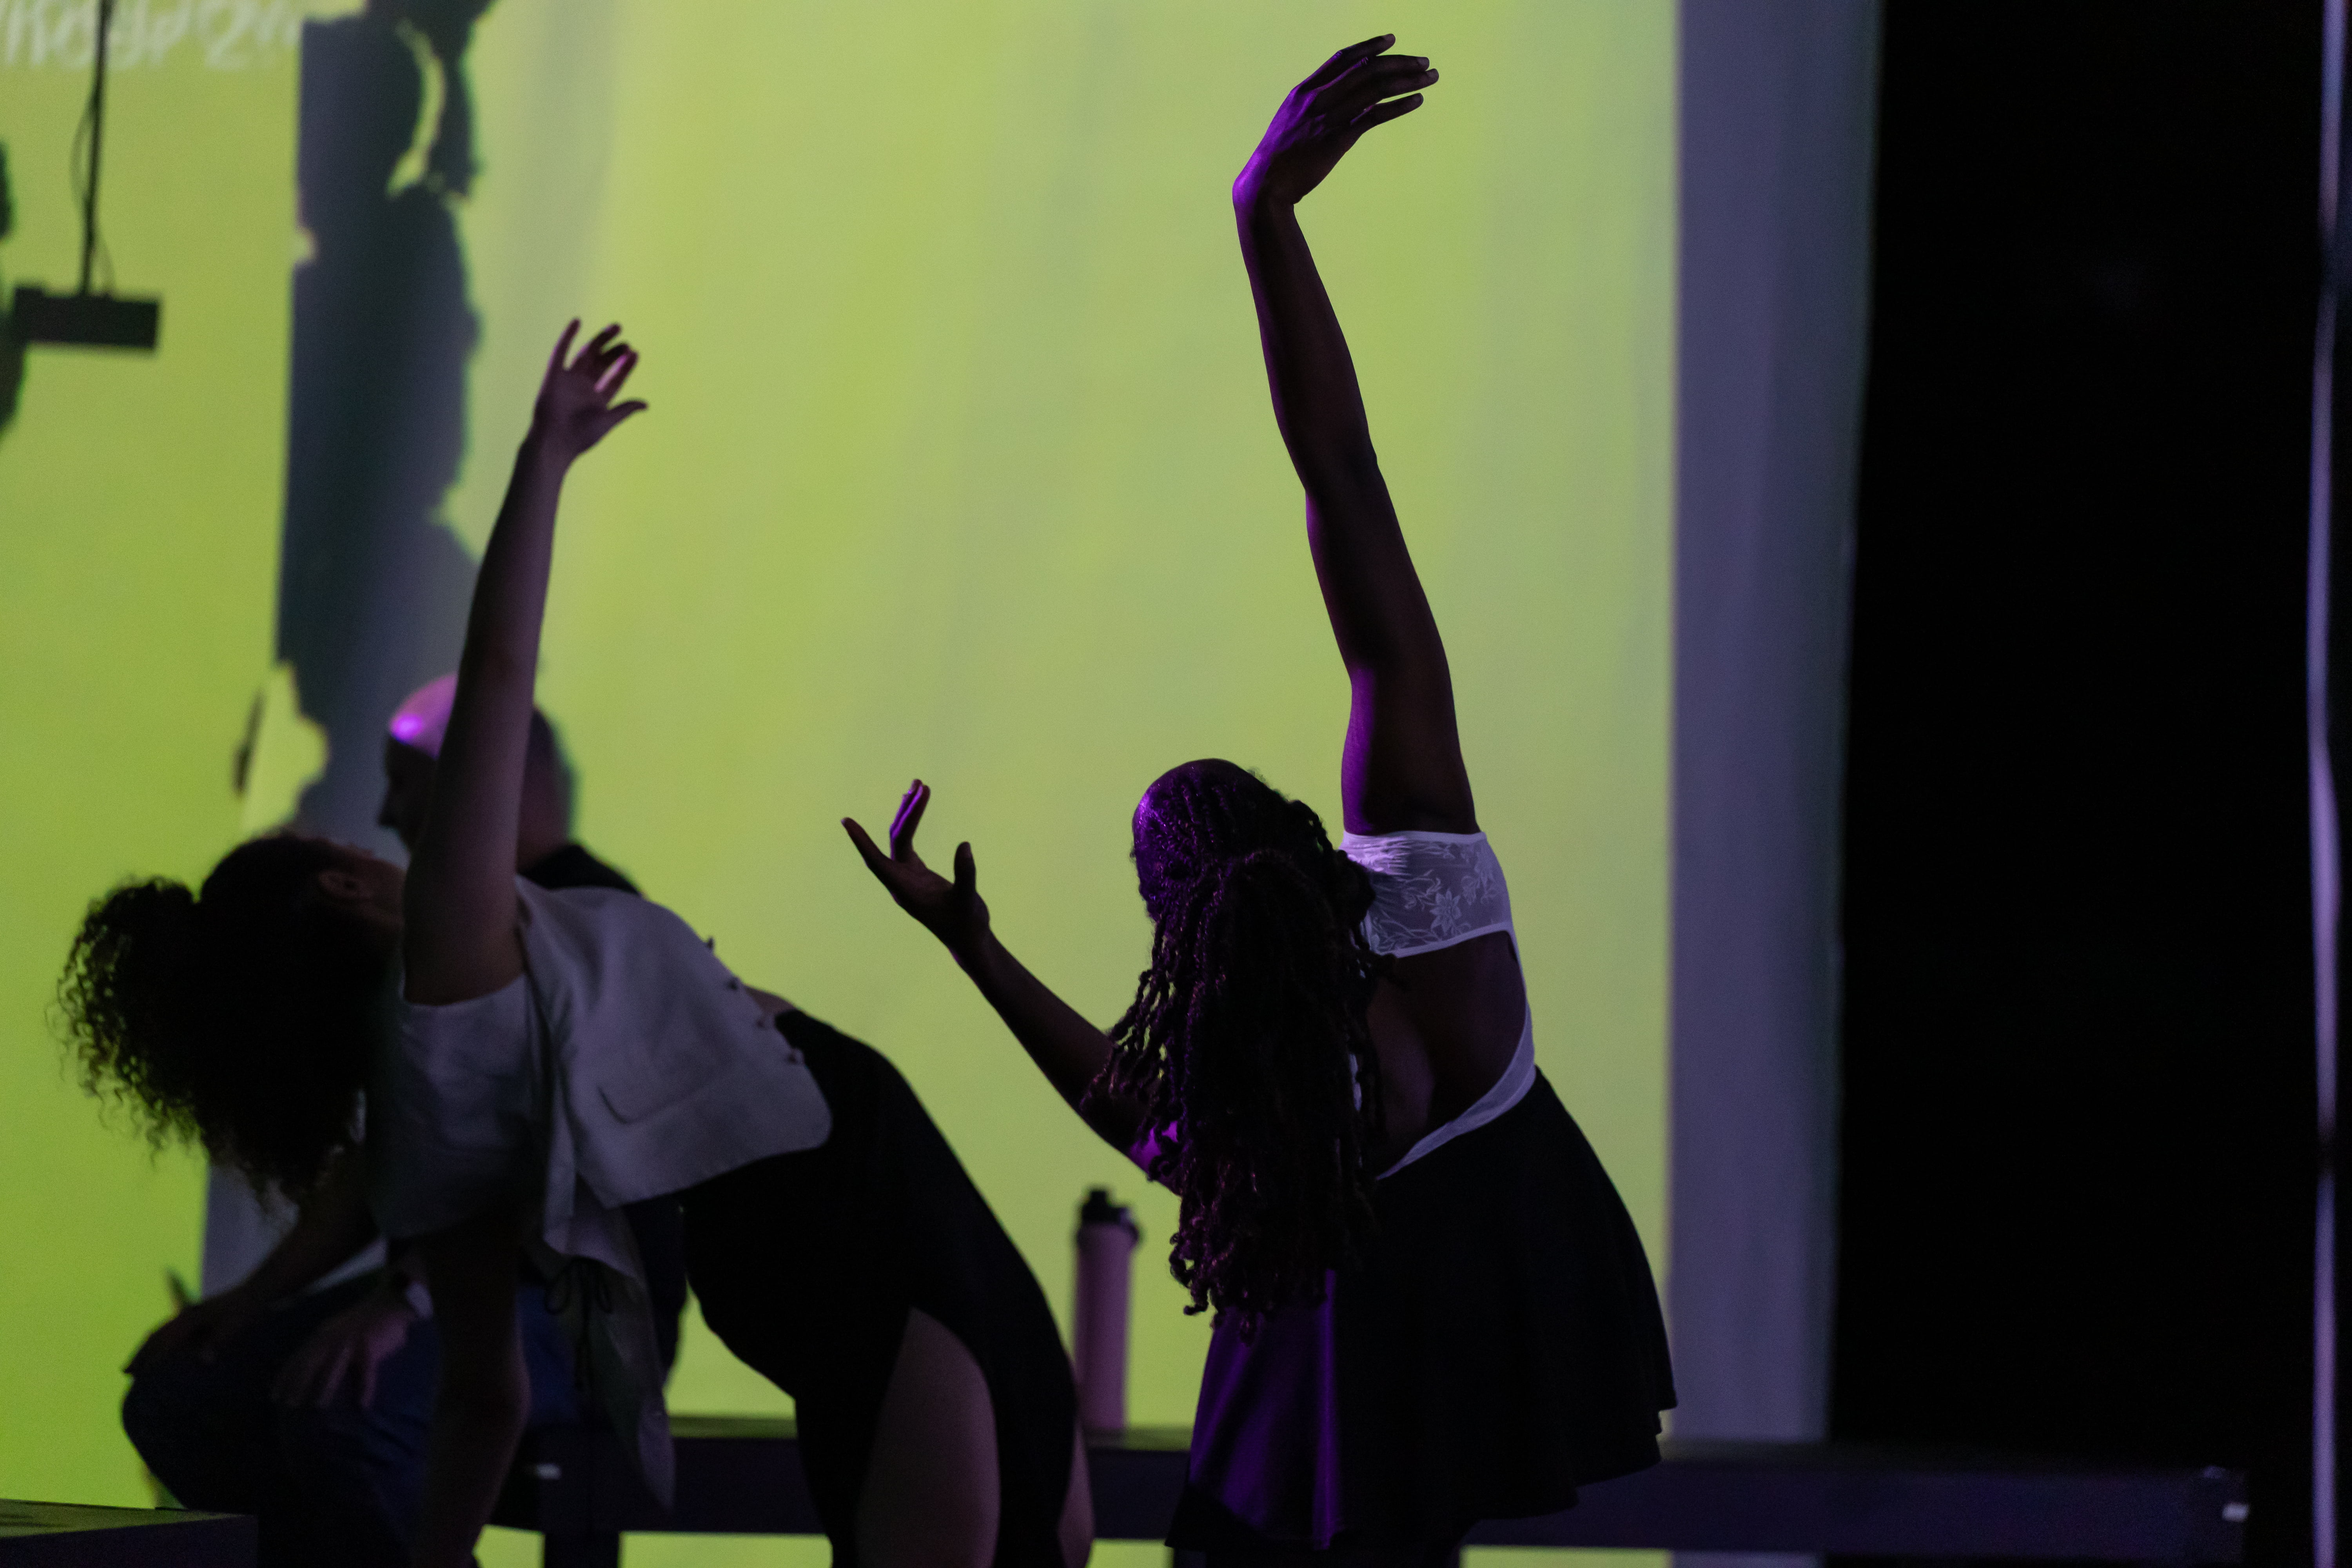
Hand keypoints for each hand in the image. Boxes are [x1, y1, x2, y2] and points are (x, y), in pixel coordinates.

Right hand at [125, 1287, 264, 1374]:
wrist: (256, 1291)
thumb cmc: (246, 1310)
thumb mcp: (234, 1327)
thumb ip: (217, 1343)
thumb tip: (203, 1361)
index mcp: (190, 1318)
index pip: (163, 1341)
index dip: (149, 1359)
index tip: (136, 1376)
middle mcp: (185, 1315)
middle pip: (155, 1335)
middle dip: (140, 1354)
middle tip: (125, 1373)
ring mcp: (189, 1314)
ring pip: (160, 1332)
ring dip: (147, 1348)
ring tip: (135, 1366)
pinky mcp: (196, 1316)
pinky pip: (170, 1331)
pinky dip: (160, 1343)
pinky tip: (161, 1353)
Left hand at [270, 1278, 421, 1409]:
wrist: (391, 1300)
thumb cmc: (366, 1318)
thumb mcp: (339, 1327)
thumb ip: (327, 1343)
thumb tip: (315, 1366)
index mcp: (324, 1333)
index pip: (299, 1357)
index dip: (285, 1376)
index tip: (273, 1395)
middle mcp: (333, 1336)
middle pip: (310, 1361)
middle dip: (298, 1383)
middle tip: (289, 1404)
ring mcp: (352, 1340)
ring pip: (334, 1366)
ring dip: (324, 1387)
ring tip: (318, 1406)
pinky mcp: (371, 1345)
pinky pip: (367, 1371)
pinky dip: (365, 1388)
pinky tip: (363, 1404)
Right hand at [528, 319, 646, 465]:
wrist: (554, 440)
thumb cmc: (581, 436)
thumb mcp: (608, 420)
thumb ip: (625, 409)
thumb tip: (646, 404)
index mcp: (597, 401)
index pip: (614, 379)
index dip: (624, 366)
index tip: (635, 353)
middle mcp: (584, 388)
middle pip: (601, 365)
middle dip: (613, 352)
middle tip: (626, 341)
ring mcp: (569, 380)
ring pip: (586, 355)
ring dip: (599, 341)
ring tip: (616, 328)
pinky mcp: (553, 375)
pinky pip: (560, 351)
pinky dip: (567, 336)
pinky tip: (577, 322)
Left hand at [843, 781, 990, 962]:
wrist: (969, 939)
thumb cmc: (967, 924)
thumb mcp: (969, 900)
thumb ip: (965, 874)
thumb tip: (964, 845)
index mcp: (905, 890)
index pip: (876, 861)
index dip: (861, 842)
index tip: (846, 822)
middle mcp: (902, 881)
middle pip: (896, 840)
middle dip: (906, 812)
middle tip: (919, 784)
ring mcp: (909, 877)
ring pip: (901, 840)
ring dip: (909, 814)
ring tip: (919, 786)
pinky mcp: (918, 875)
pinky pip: (908, 845)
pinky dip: (913, 825)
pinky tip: (918, 809)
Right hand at [1234, 35, 1437, 209]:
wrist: (1266, 184)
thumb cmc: (1280, 158)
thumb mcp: (1293, 123)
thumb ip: (1315, 107)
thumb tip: (1344, 101)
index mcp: (1305, 91)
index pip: (1343, 59)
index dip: (1369, 47)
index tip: (1392, 40)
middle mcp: (1317, 98)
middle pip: (1366, 69)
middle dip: (1399, 62)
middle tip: (1424, 61)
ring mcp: (1328, 117)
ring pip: (1375, 88)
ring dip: (1407, 80)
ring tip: (1430, 76)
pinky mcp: (1338, 138)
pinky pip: (1375, 116)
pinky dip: (1398, 106)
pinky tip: (1417, 100)